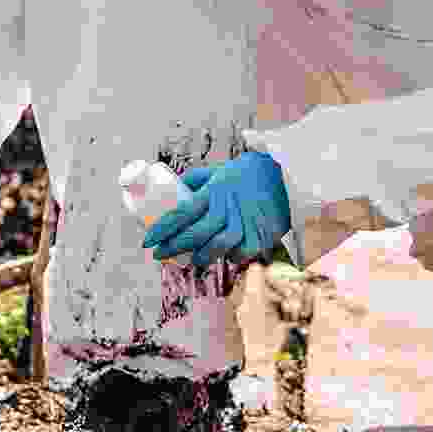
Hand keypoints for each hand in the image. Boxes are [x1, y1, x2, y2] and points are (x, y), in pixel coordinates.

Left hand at [141, 151, 291, 267]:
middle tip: (159, 255)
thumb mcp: (220, 170)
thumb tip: (174, 185)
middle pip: (196, 232)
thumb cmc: (247, 173)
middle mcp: (228, 207)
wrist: (286, 175)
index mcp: (214, 190)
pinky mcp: (262, 234)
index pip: (182, 212)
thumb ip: (197, 178)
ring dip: (202, 256)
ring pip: (218, 245)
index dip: (162, 228)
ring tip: (190, 260)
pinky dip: (232, 256)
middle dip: (173, 246)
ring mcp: (245, 222)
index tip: (146, 240)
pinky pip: (242, 251)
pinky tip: (224, 257)